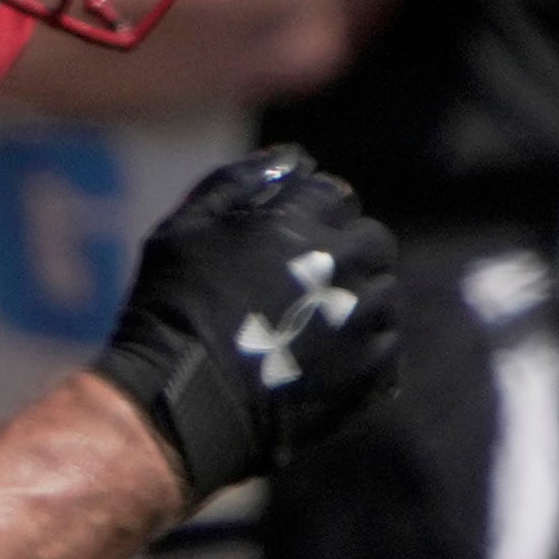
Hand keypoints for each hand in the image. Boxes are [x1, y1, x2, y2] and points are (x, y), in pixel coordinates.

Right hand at [83, 149, 405, 508]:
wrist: (182, 400)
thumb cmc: (171, 308)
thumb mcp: (183, 230)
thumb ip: (237, 183)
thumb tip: (292, 159)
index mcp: (303, 221)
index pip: (333, 195)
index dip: (307, 215)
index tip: (281, 241)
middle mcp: (347, 262)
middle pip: (370, 241)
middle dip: (343, 254)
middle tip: (300, 285)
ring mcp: (366, 318)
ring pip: (383, 293)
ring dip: (356, 301)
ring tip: (309, 327)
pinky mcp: (374, 369)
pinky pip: (387, 346)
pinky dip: (362, 348)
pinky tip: (322, 359)